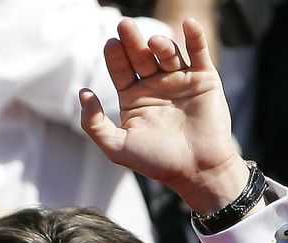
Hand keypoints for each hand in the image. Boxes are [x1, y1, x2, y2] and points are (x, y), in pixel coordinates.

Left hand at [80, 17, 247, 213]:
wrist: (198, 171)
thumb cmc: (158, 163)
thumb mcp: (118, 148)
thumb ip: (95, 125)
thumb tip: (83, 94)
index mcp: (134, 99)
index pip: (121, 69)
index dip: (115, 56)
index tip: (111, 45)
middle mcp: (156, 86)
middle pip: (141, 55)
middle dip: (132, 41)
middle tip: (125, 27)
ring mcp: (180, 81)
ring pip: (168, 52)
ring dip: (161, 44)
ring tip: (154, 45)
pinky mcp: (204, 79)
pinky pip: (198, 52)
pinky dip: (195, 36)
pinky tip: (188, 24)